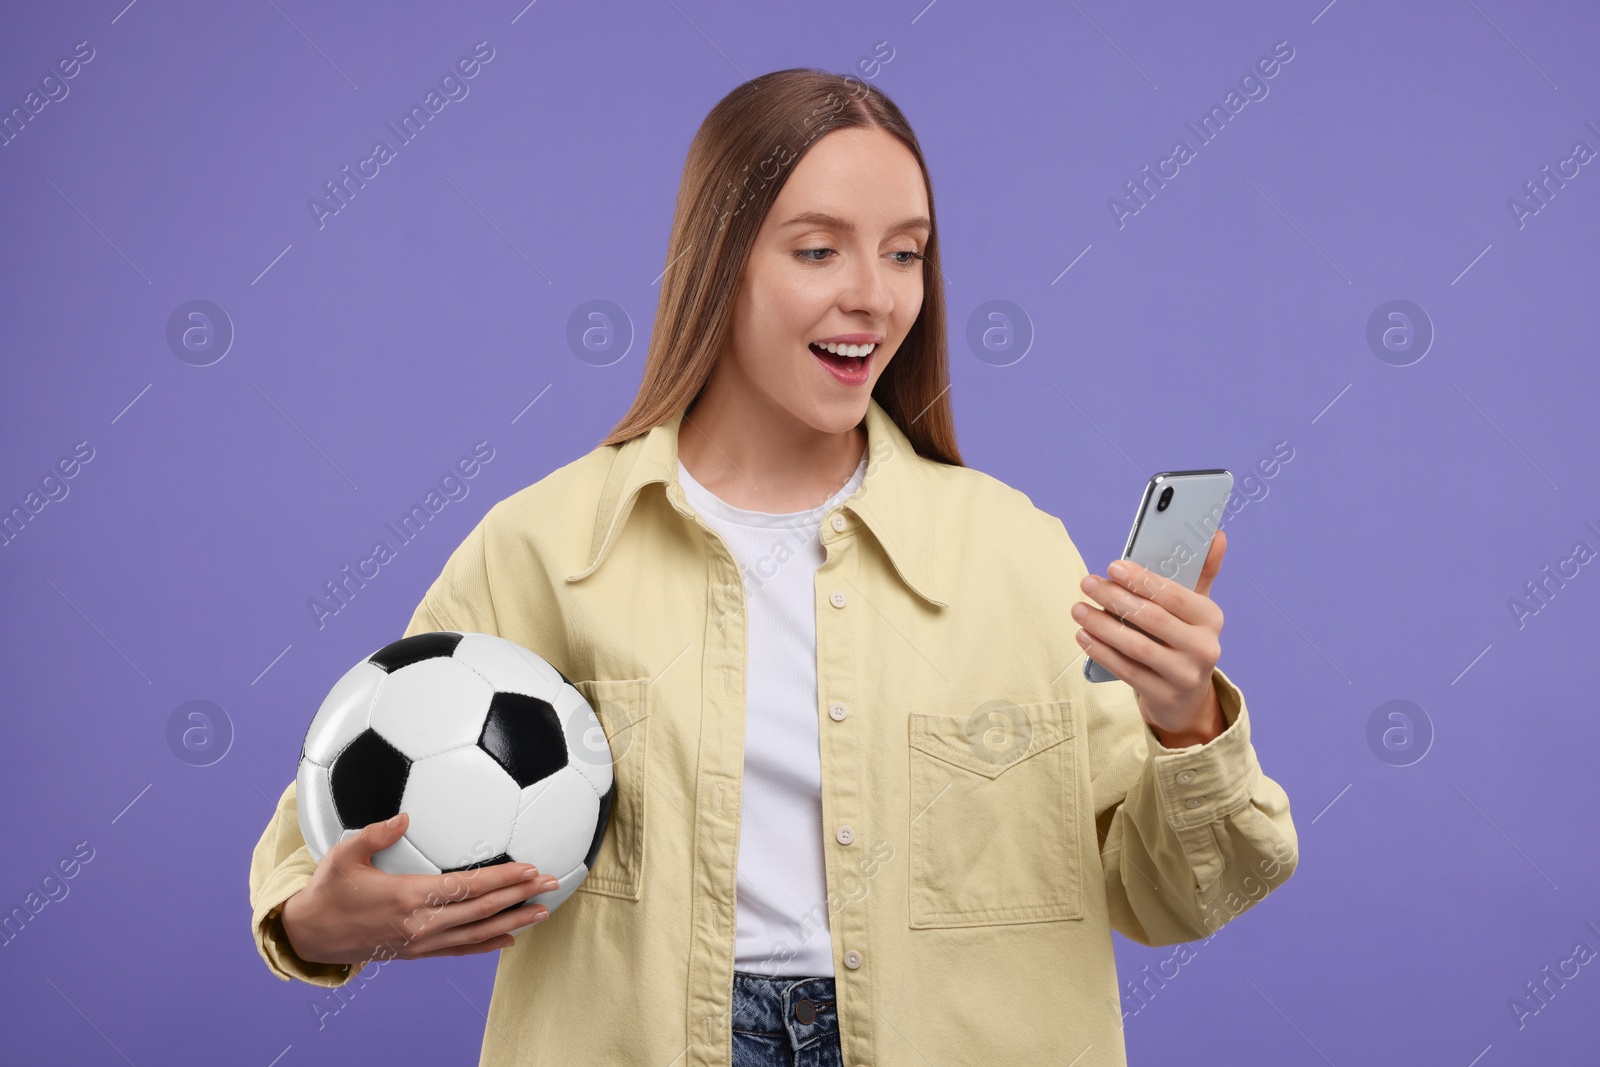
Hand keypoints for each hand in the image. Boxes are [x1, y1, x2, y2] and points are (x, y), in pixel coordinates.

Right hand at [279, 812, 558, 966]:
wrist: (311, 935)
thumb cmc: (329, 890)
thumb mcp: (344, 854)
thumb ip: (376, 833)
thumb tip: (404, 816)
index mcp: (407, 896)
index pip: (467, 888)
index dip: (501, 878)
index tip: (529, 867)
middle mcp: (420, 924)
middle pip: (482, 910)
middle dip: (520, 896)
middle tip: (551, 883)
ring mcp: (420, 942)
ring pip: (477, 934)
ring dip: (513, 921)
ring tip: (542, 911)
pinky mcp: (417, 953)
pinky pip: (459, 950)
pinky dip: (487, 944)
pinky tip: (510, 938)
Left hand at [1073, 528, 1228, 747]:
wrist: (1186, 699)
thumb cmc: (1184, 640)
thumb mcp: (1196, 608)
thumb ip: (1202, 571)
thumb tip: (1215, 534)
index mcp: (1211, 618)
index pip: (1174, 595)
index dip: (1142, 580)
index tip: (1113, 566)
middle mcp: (1204, 647)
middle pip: (1152, 618)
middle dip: (1115, 598)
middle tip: (1087, 583)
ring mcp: (1185, 675)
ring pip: (1136, 646)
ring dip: (1102, 625)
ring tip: (1078, 609)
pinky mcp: (1163, 695)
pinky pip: (1127, 670)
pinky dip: (1101, 651)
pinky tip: (1083, 636)